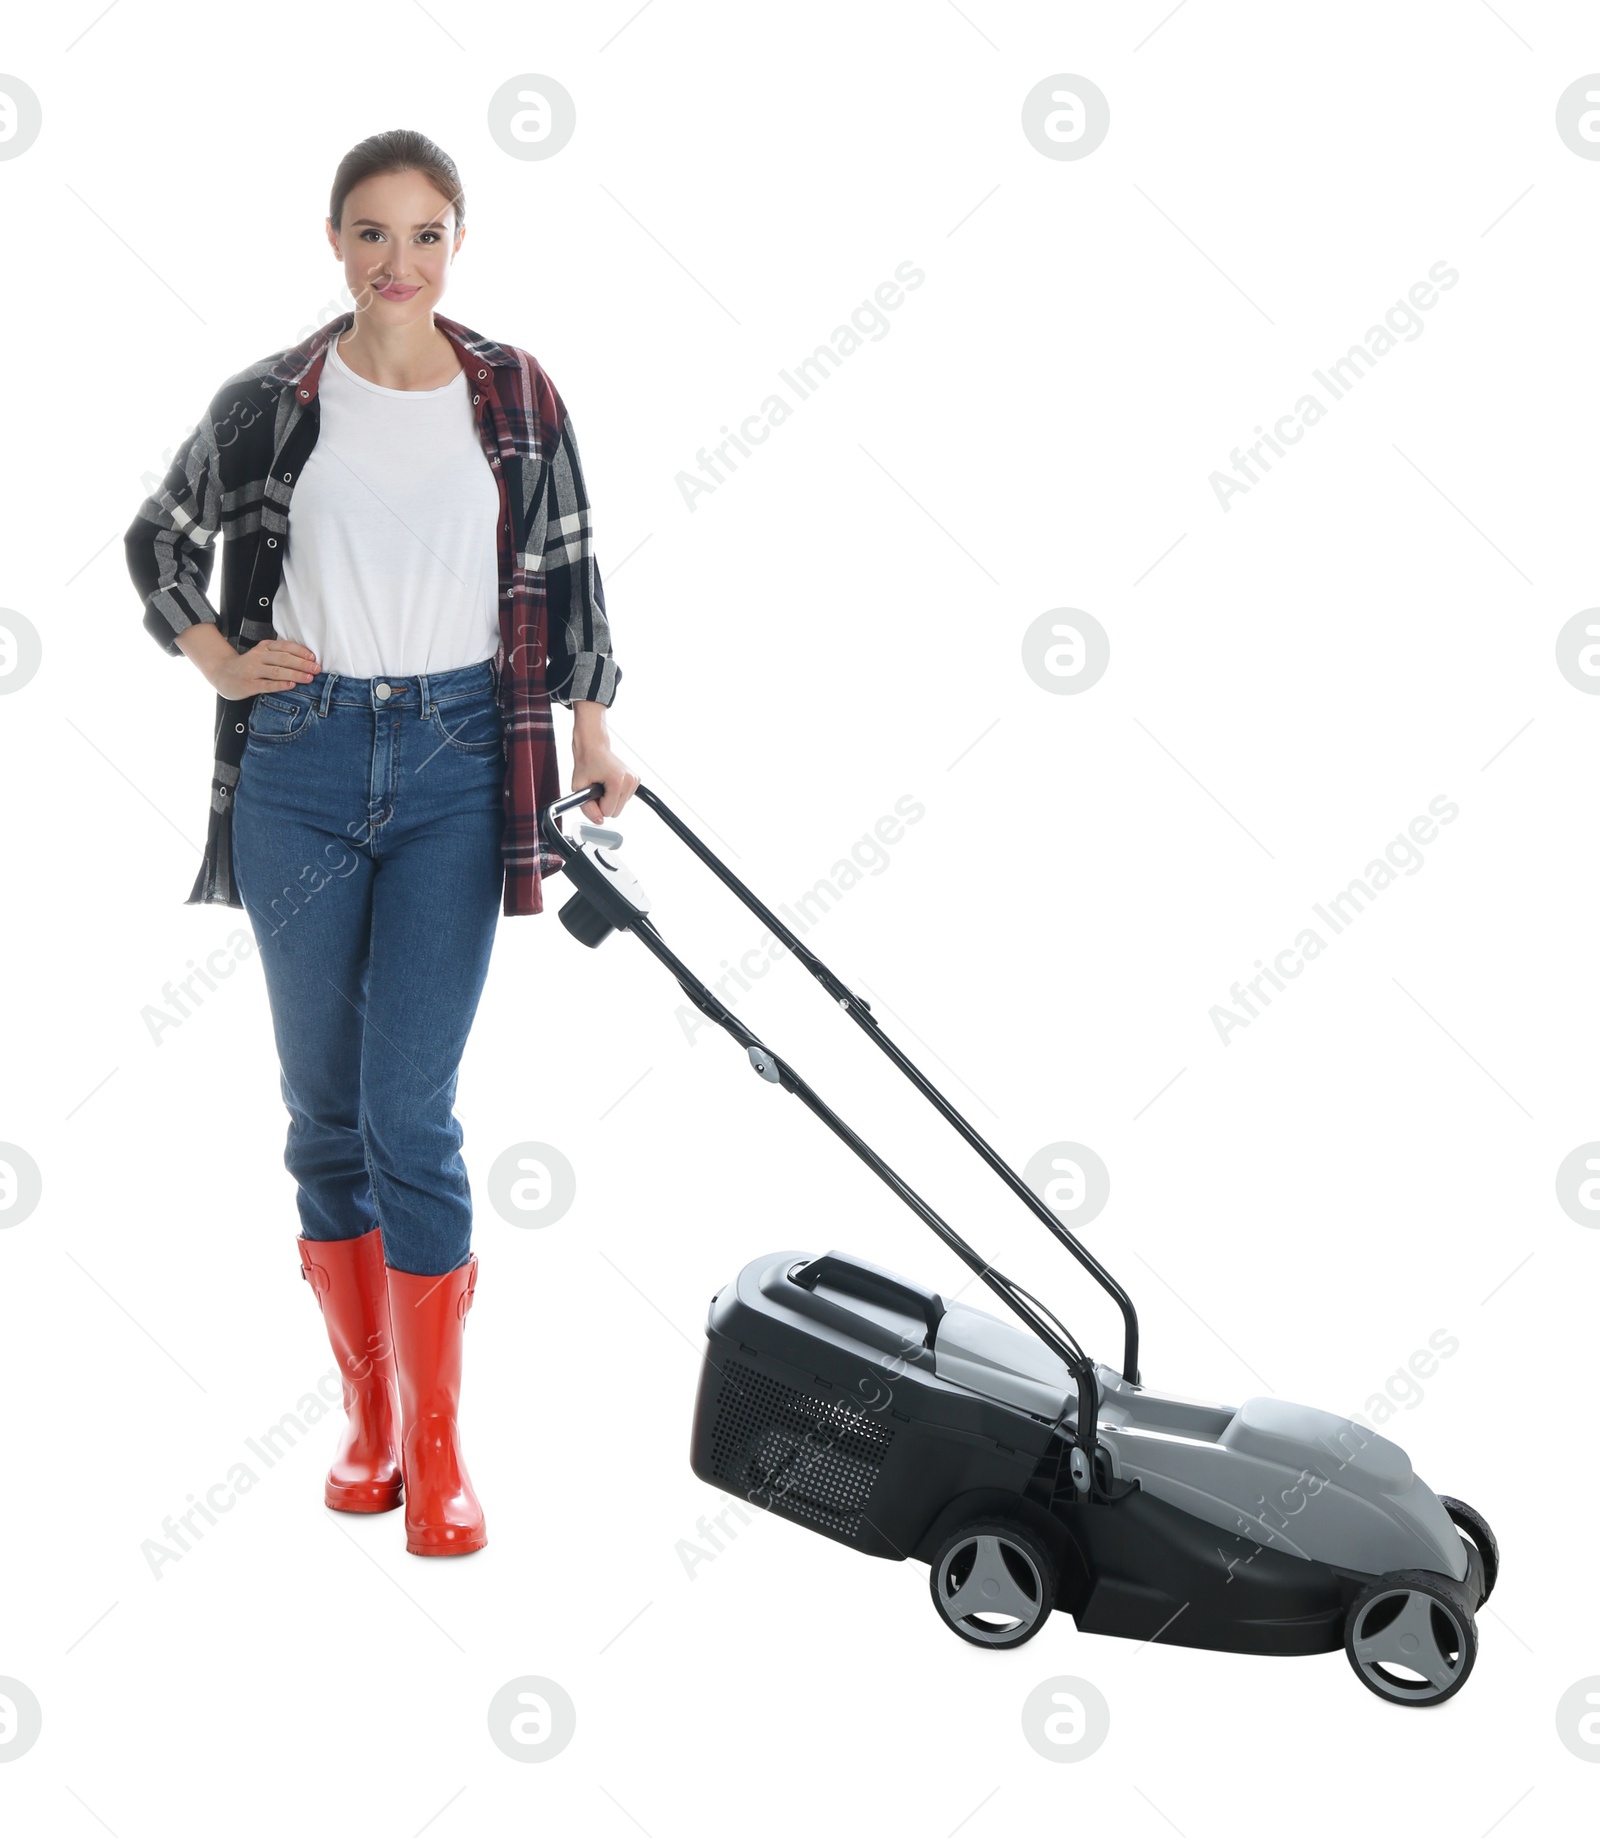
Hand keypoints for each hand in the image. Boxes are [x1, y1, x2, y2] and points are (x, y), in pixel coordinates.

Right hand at [178, 627, 318, 700]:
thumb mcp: (262, 654)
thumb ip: (279, 654)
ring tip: (309, 678)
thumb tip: (306, 659)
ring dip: (295, 674)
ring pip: (277, 671)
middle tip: (316, 669)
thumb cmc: (249, 665)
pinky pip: (267, 684)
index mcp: (264, 646)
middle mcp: (258, 656)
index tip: (313, 657)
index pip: (284, 646)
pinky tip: (291, 685)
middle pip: (283, 658)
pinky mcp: (249, 684)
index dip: (300, 651)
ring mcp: (253, 670)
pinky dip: (280, 684)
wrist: (222, 674)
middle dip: (302, 663)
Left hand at [571, 739, 639, 823]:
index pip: (608, 811)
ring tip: (602, 784)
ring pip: (620, 807)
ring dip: (609, 799)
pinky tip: (609, 783)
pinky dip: (615, 795)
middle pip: (616, 812)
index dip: (596, 805)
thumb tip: (599, 821)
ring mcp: (634, 780)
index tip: (592, 792)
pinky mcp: (636, 781)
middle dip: (604, 804)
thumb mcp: (578, 787)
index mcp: (618, 780)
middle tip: (596, 789)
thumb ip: (587, 808)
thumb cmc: (586, 763)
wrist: (594, 747)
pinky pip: (624, 800)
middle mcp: (629, 780)